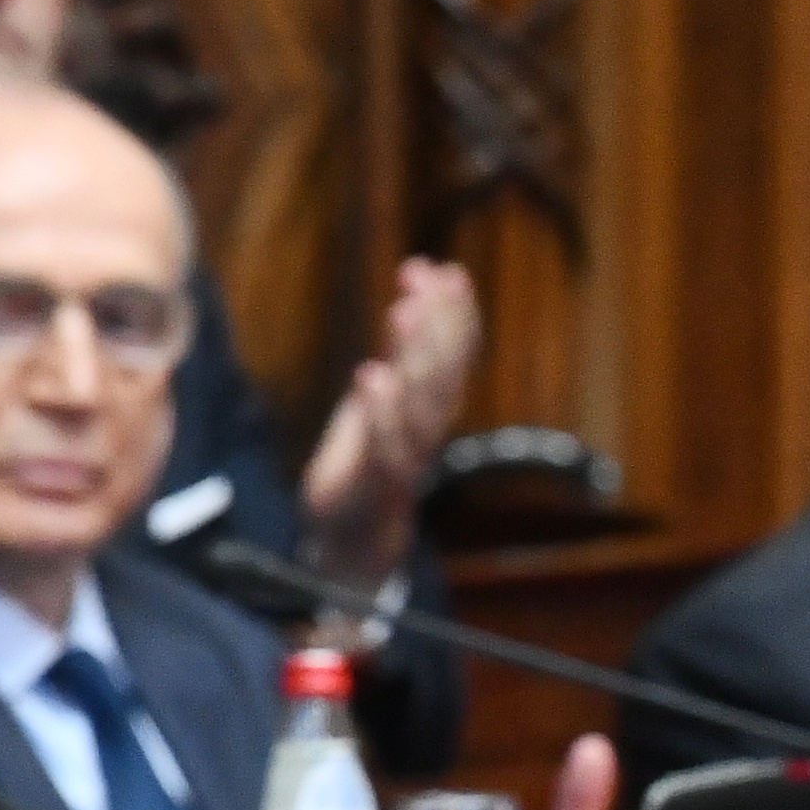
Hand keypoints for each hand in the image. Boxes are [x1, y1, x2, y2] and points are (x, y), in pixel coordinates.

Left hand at [294, 253, 483, 592]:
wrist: (355, 538)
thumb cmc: (368, 461)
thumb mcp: (382, 396)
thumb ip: (402, 347)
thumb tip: (417, 283)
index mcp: (431, 407)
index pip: (454, 355)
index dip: (455, 314)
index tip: (448, 271)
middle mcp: (426, 429)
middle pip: (443, 374)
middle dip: (438, 326)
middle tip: (426, 282)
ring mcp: (403, 456)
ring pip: (422, 405)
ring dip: (415, 359)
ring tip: (403, 312)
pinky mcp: (374, 482)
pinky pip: (384, 445)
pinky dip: (381, 412)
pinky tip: (373, 375)